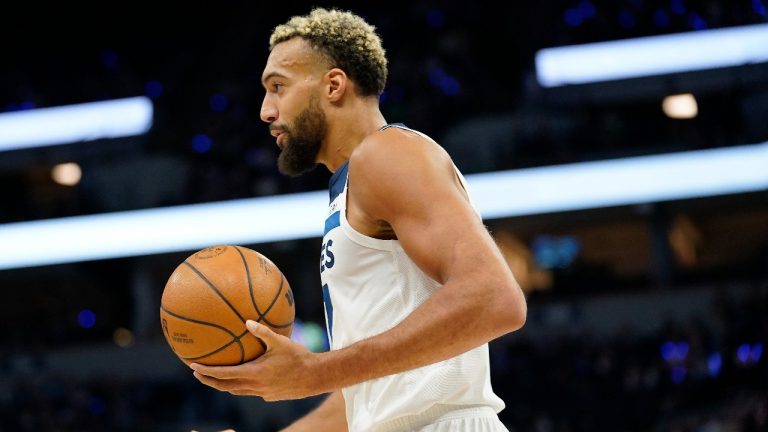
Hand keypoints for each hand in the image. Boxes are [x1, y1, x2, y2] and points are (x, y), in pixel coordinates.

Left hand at [190, 320, 323, 400]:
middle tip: (196, 372)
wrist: (315, 377)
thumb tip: (247, 321)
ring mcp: (261, 393)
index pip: (224, 374)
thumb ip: (263, 331)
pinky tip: (242, 378)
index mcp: (254, 373)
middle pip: (224, 387)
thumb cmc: (299, 357)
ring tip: (213, 377)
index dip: (207, 371)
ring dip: (222, 385)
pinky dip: (239, 386)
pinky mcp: (269, 396)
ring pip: (236, 391)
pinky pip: (248, 392)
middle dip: (208, 380)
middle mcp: (254, 386)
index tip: (193, 366)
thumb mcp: (281, 341)